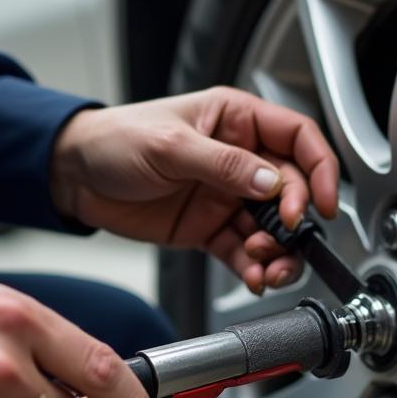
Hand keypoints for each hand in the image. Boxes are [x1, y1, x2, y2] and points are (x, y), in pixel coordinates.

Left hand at [50, 87, 339, 293]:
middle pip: (291, 190)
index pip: (298, 139)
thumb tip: (272, 184)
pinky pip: (244, 251)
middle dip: (293, 219)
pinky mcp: (210, 228)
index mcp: (237, 120)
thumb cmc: (115, 139)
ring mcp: (226, 196)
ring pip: (272, 228)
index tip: (323, 201)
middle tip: (280, 235)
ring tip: (267, 266)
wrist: (73, 176)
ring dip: (278, 251)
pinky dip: (254, 267)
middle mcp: (240, 158)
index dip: (320, 169)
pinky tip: (254, 276)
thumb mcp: (170, 145)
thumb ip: (225, 165)